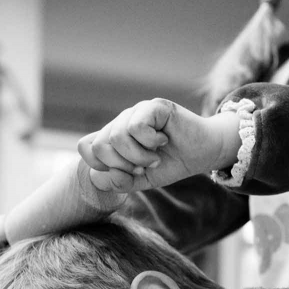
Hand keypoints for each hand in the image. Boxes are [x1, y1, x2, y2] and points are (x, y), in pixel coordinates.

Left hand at [77, 98, 239, 193]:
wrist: (202, 153)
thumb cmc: (171, 163)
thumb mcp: (141, 181)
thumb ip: (118, 182)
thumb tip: (97, 175)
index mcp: (114, 138)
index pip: (85, 147)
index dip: (100, 166)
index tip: (126, 173)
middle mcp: (121, 122)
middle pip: (99, 146)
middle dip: (122, 165)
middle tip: (144, 166)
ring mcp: (136, 112)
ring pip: (117, 137)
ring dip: (139, 156)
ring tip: (155, 156)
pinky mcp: (153, 106)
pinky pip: (136, 127)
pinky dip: (150, 142)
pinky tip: (163, 140)